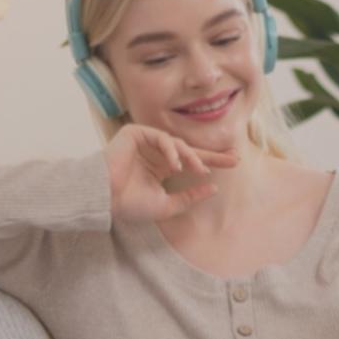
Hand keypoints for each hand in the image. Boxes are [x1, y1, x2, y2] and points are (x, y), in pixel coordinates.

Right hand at [104, 123, 239, 223]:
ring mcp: (145, 142)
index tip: (234, 163)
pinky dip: (171, 150)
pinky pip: (161, 137)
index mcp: (161, 169)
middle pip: (189, 150)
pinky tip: (176, 164)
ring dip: (191, 156)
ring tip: (200, 170)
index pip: (191, 163)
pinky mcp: (135, 133)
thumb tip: (214, 188)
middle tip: (233, 158)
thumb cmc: (130, 204)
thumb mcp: (167, 205)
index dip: (212, 162)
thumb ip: (190, 197)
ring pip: (177, 143)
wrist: (104, 198)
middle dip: (212, 154)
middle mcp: (155, 154)